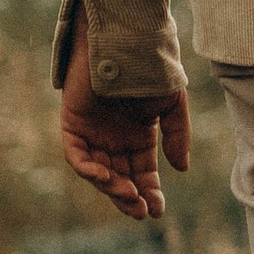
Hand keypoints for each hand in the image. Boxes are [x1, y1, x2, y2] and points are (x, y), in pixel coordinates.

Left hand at [58, 7, 190, 220]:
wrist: (126, 42)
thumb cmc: (151, 69)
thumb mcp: (172, 105)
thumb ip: (176, 136)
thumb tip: (181, 169)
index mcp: (139, 137)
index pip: (142, 174)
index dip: (149, 193)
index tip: (156, 211)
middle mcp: (115, 139)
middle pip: (120, 178)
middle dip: (129, 197)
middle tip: (139, 210)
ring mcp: (92, 133)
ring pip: (98, 172)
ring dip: (111, 188)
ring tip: (127, 194)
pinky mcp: (73, 124)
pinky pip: (76, 156)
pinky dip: (87, 169)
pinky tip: (104, 176)